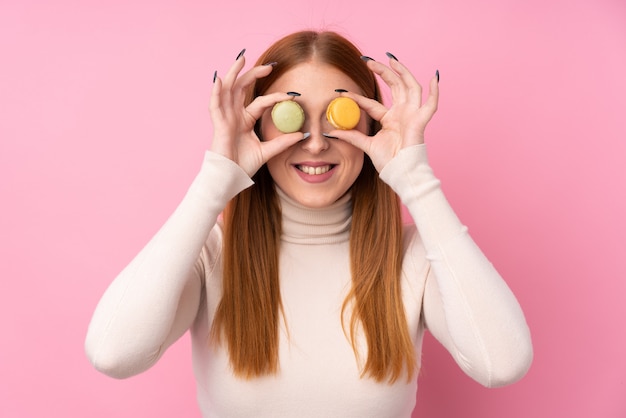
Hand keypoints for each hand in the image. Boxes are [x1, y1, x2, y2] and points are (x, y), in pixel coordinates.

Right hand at [209, 54, 304, 176]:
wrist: (229, 178)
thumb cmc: (242, 166)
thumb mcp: (267, 151)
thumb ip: (283, 142)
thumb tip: (303, 134)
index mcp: (244, 120)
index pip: (261, 102)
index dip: (276, 97)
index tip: (292, 95)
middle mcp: (234, 115)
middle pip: (242, 88)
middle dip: (254, 74)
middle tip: (270, 65)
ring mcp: (225, 118)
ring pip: (228, 90)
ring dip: (234, 73)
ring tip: (241, 58)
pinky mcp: (218, 124)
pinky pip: (215, 105)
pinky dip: (216, 92)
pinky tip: (220, 79)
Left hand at [330, 56, 438, 171]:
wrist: (401, 173)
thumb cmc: (388, 162)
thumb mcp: (366, 145)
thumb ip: (351, 136)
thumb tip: (329, 131)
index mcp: (389, 119)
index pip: (372, 103)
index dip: (358, 97)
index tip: (342, 91)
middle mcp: (402, 114)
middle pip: (394, 86)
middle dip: (383, 72)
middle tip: (369, 61)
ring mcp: (412, 115)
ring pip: (410, 87)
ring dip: (402, 72)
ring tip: (390, 59)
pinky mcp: (420, 121)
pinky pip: (431, 104)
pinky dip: (435, 91)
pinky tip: (434, 76)